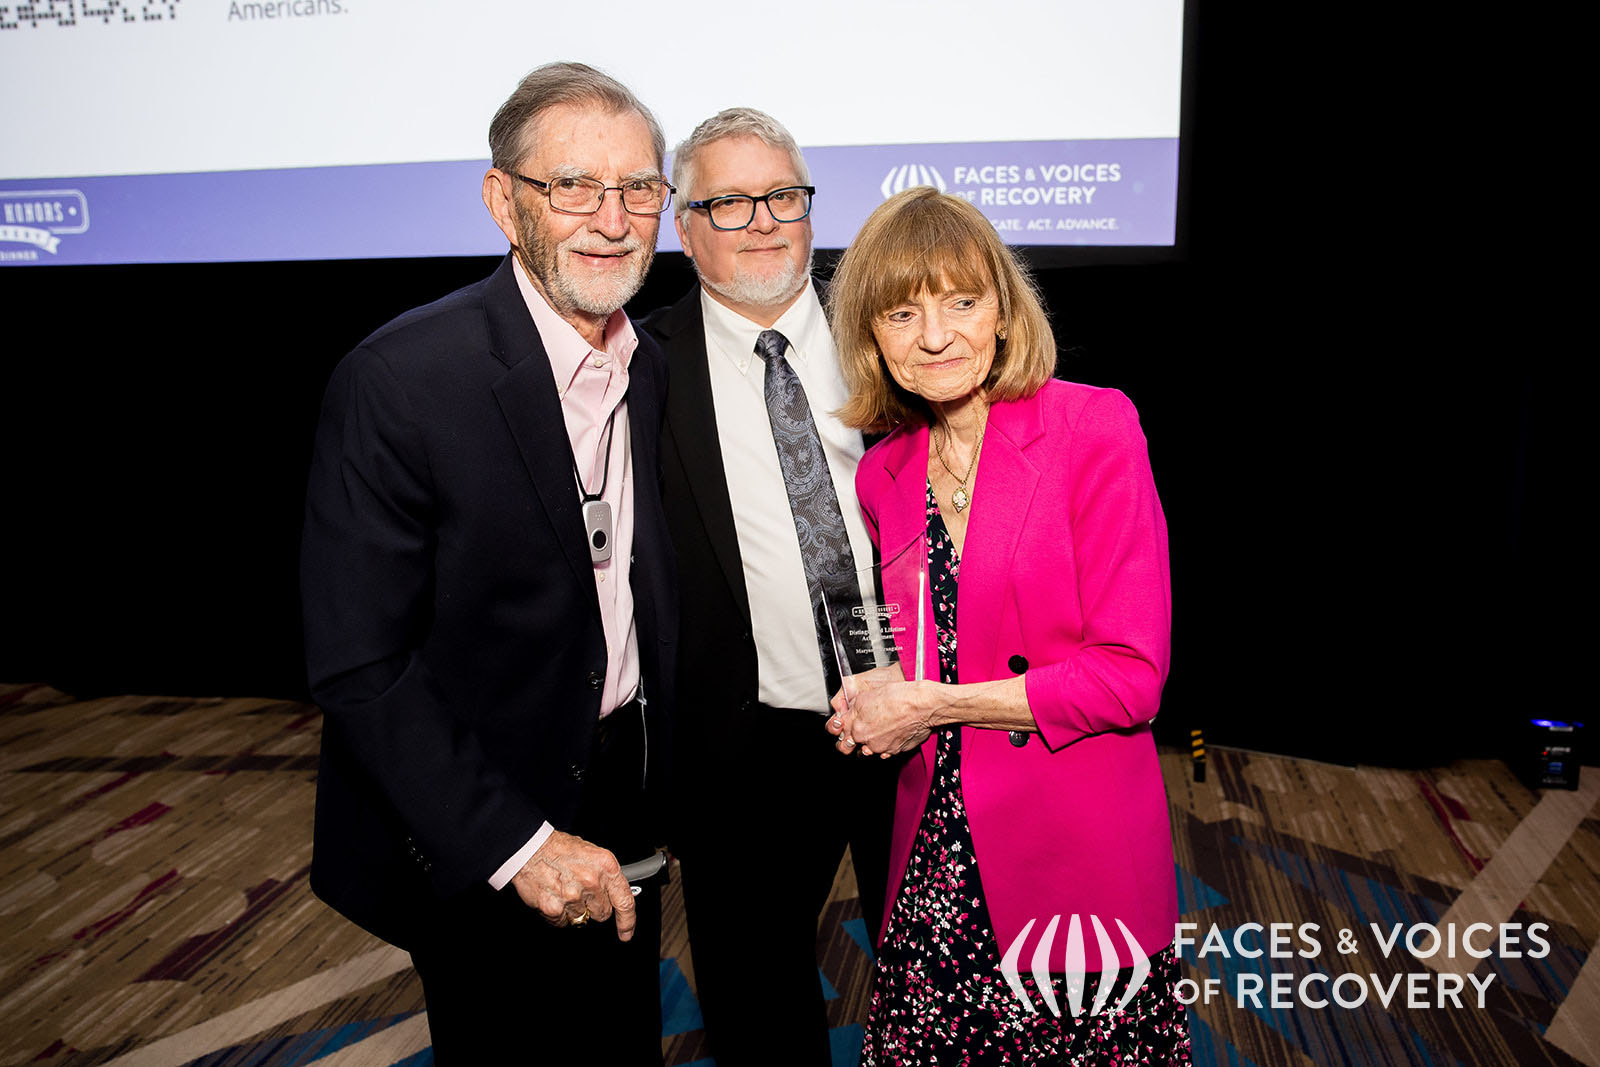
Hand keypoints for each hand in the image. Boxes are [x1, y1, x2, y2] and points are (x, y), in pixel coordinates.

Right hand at [510, 830, 636, 940]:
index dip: (627, 922)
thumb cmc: (558, 848)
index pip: (625, 901)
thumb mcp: (591, 853)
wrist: (529, 848)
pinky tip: (554, 896)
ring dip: (575, 909)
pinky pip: (562, 922)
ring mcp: (573, 897)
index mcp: (606, 866)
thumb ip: (604, 874)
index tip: (626, 933)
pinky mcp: (554, 908)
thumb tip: (613, 892)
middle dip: (594, 907)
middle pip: (603, 913)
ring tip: (564, 890)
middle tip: (582, 893)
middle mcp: (591, 882)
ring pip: (581, 919)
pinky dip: (559, 914)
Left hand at [829, 667, 935, 757]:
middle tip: (858, 729)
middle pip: (850, 746)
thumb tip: (848, 713)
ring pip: (867, 751)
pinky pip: (884, 752)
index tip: (844, 724)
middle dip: (851, 739)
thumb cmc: (899, 698)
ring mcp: (881, 747)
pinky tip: (889, 735)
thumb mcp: (866, 696)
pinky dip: (884, 746)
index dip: (841, 726)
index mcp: (857, 726)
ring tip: (876, 731)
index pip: (839, 732)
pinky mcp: (895, 751)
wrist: (923, 705)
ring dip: (868, 744)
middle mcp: (867, 740)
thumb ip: (853, 709)